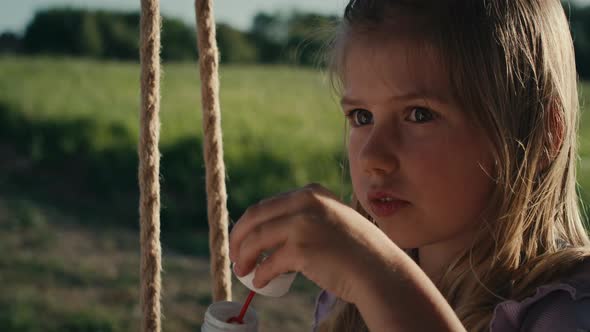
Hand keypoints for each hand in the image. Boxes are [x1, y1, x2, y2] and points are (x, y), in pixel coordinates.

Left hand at [228, 183, 402, 302]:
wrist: (380, 269)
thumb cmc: (358, 251)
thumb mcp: (332, 221)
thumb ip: (305, 220)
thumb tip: (269, 237)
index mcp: (312, 193)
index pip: (267, 205)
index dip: (249, 224)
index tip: (243, 239)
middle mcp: (305, 202)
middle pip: (255, 217)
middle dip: (239, 237)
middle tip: (235, 255)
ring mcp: (303, 224)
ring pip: (256, 239)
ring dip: (244, 256)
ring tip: (242, 271)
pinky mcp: (302, 248)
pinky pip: (269, 263)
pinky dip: (260, 274)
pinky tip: (260, 282)